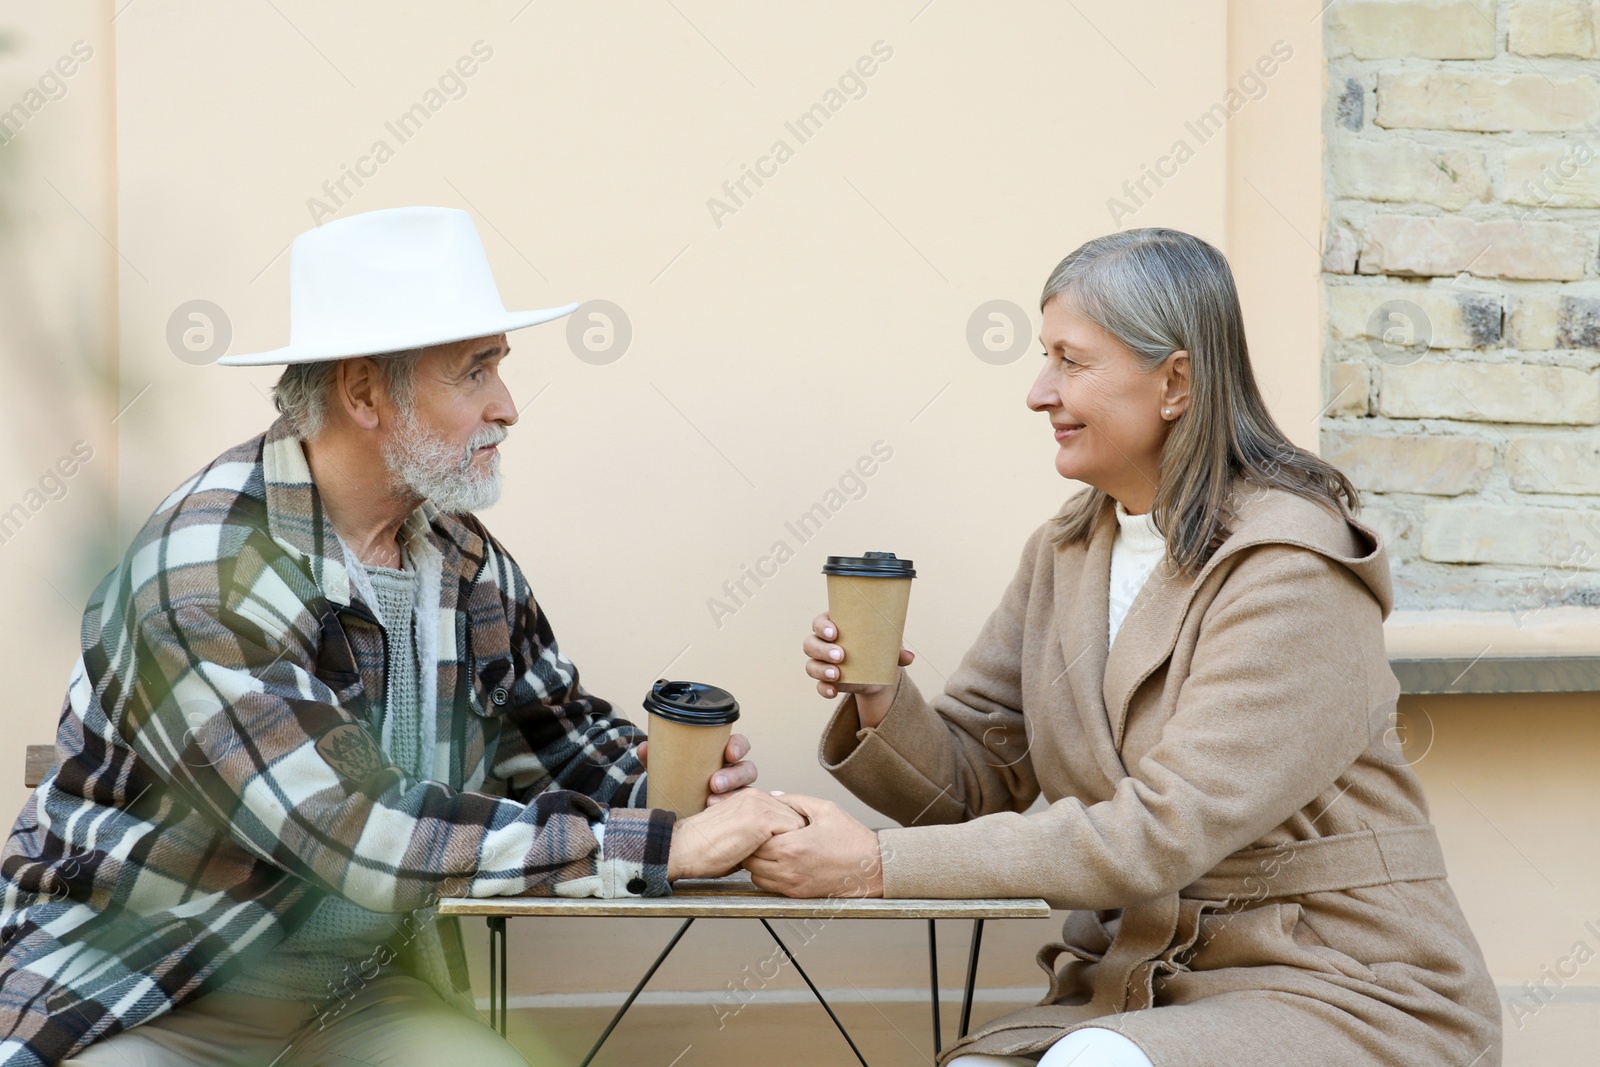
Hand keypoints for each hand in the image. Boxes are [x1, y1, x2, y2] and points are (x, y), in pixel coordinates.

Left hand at [638, 733, 757, 803]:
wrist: (674, 805)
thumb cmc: (678, 778)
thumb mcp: (667, 766)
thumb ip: (655, 756)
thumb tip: (644, 748)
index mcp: (722, 754)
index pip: (739, 745)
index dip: (739, 747)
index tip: (729, 754)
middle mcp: (733, 773)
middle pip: (747, 769)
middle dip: (735, 775)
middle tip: (714, 783)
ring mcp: (735, 793)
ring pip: (746, 792)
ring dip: (732, 796)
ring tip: (711, 802)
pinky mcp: (733, 812)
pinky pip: (740, 813)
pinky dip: (729, 814)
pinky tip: (715, 818)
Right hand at [666, 788, 805, 880]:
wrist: (683, 849)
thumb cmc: (703, 849)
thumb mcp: (735, 834)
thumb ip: (755, 833)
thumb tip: (775, 847)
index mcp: (749, 798)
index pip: (785, 811)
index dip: (789, 831)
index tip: (790, 846)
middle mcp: (756, 796)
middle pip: (795, 815)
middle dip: (796, 836)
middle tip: (794, 855)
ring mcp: (760, 805)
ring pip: (797, 823)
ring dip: (795, 842)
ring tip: (788, 858)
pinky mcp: (762, 819)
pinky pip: (792, 833)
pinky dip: (790, 847)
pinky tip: (781, 858)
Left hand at [742, 793, 884, 897]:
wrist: (872, 868)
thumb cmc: (852, 839)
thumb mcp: (825, 809)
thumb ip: (794, 801)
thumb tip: (773, 797)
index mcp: (793, 846)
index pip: (755, 839)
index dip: (754, 828)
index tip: (759, 821)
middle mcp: (788, 869)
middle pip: (750, 859)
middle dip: (752, 845)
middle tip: (760, 834)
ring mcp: (792, 884)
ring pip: (755, 876)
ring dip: (756, 862)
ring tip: (769, 848)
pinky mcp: (797, 894)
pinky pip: (768, 887)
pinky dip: (766, 876)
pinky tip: (778, 862)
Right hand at [803, 613, 914, 728]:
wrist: (880, 673)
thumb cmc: (879, 648)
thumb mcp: (888, 646)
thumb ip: (897, 650)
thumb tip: (909, 656)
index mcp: (835, 625)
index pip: (820, 622)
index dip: (822, 626)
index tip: (835, 632)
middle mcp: (823, 643)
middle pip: (811, 643)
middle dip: (823, 649)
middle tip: (841, 655)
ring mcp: (822, 663)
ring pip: (811, 665)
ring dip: (821, 670)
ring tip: (837, 674)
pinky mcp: (826, 681)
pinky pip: (819, 686)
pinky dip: (824, 689)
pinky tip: (834, 691)